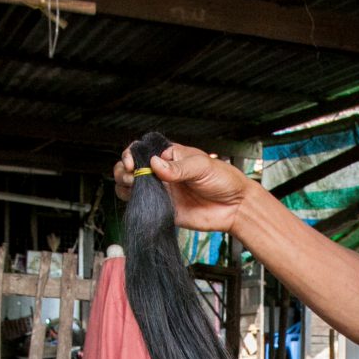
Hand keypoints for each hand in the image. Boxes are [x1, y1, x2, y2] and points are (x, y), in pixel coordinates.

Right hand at [114, 142, 250, 232]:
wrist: (235, 207)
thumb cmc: (224, 180)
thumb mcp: (202, 166)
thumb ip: (178, 167)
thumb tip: (154, 164)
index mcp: (170, 155)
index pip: (141, 149)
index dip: (131, 154)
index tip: (133, 163)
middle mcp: (162, 172)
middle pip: (130, 168)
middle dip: (124, 171)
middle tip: (134, 178)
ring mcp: (161, 191)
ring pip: (130, 187)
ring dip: (124, 187)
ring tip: (135, 189)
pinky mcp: (163, 209)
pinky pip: (141, 207)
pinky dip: (134, 205)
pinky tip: (141, 203)